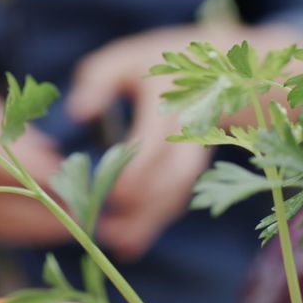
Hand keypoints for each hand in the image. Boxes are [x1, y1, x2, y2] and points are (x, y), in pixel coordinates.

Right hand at [0, 87, 71, 246]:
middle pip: (14, 201)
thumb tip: (54, 156)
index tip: (78, 182)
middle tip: (84, 211)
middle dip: (52, 211)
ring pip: (5, 223)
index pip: (15, 164)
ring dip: (40, 228)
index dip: (50, 178)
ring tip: (70, 225)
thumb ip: (17, 133)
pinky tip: (41, 230)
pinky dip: (21, 233)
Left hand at [67, 24, 302, 258]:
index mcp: (173, 95)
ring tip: (119, 244)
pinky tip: (132, 240)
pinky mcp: (198, 164)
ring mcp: (201, 147)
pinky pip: (181, 194)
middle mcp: (193, 124)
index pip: (158, 138)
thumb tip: (79, 112)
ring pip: (181, 189)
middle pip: (174, 174)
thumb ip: (98, 80)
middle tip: (109, 232)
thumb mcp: (125, 58)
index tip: (115, 195)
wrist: (223, 66)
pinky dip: (158, 218)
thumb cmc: (157, 61)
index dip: (139, 169)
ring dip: (152, 220)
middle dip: (146, 206)